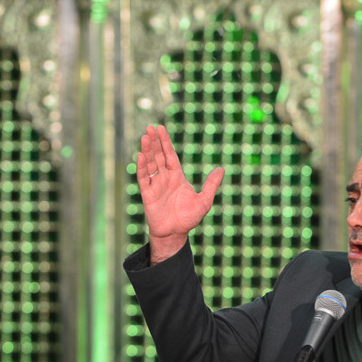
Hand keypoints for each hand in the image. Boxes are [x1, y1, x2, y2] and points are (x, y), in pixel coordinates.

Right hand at [136, 125, 223, 263]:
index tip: (161, 129)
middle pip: (159, 156)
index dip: (166, 143)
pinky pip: (144, 179)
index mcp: (177, 177)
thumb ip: (211, 185)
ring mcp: (155, 186)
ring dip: (147, 151)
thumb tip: (221, 169)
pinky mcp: (148, 195)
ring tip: (145, 137)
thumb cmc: (188, 218)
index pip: (170, 155)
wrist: (176, 234)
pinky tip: (140, 156)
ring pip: (150, 164)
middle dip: (155, 142)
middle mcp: (165, 178)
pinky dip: (142, 167)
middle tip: (150, 127)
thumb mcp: (204, 201)